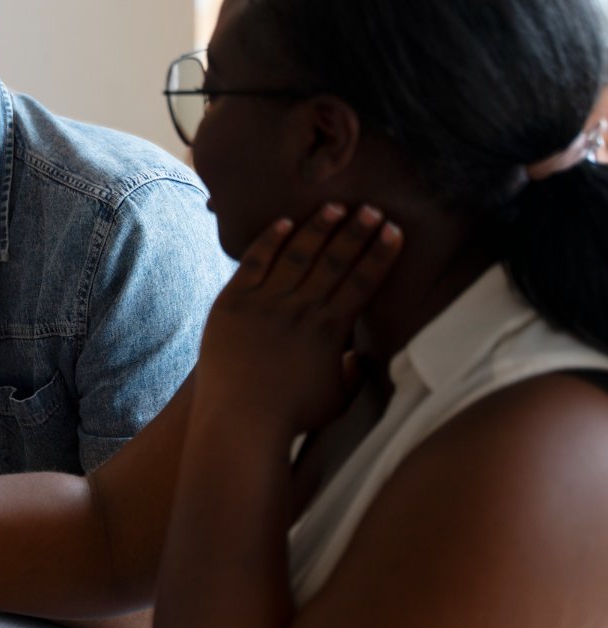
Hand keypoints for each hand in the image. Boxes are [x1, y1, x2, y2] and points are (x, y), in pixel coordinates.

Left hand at [195, 203, 401, 437]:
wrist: (240, 421)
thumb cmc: (291, 415)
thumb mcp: (336, 398)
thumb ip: (352, 374)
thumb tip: (362, 359)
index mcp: (330, 330)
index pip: (362, 282)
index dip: (379, 254)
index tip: (393, 230)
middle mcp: (300, 310)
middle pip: (334, 261)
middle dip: (355, 231)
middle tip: (371, 207)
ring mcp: (264, 304)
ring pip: (296, 255)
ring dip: (317, 228)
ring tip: (334, 206)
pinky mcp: (233, 304)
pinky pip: (254, 264)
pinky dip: (269, 241)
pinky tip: (284, 222)